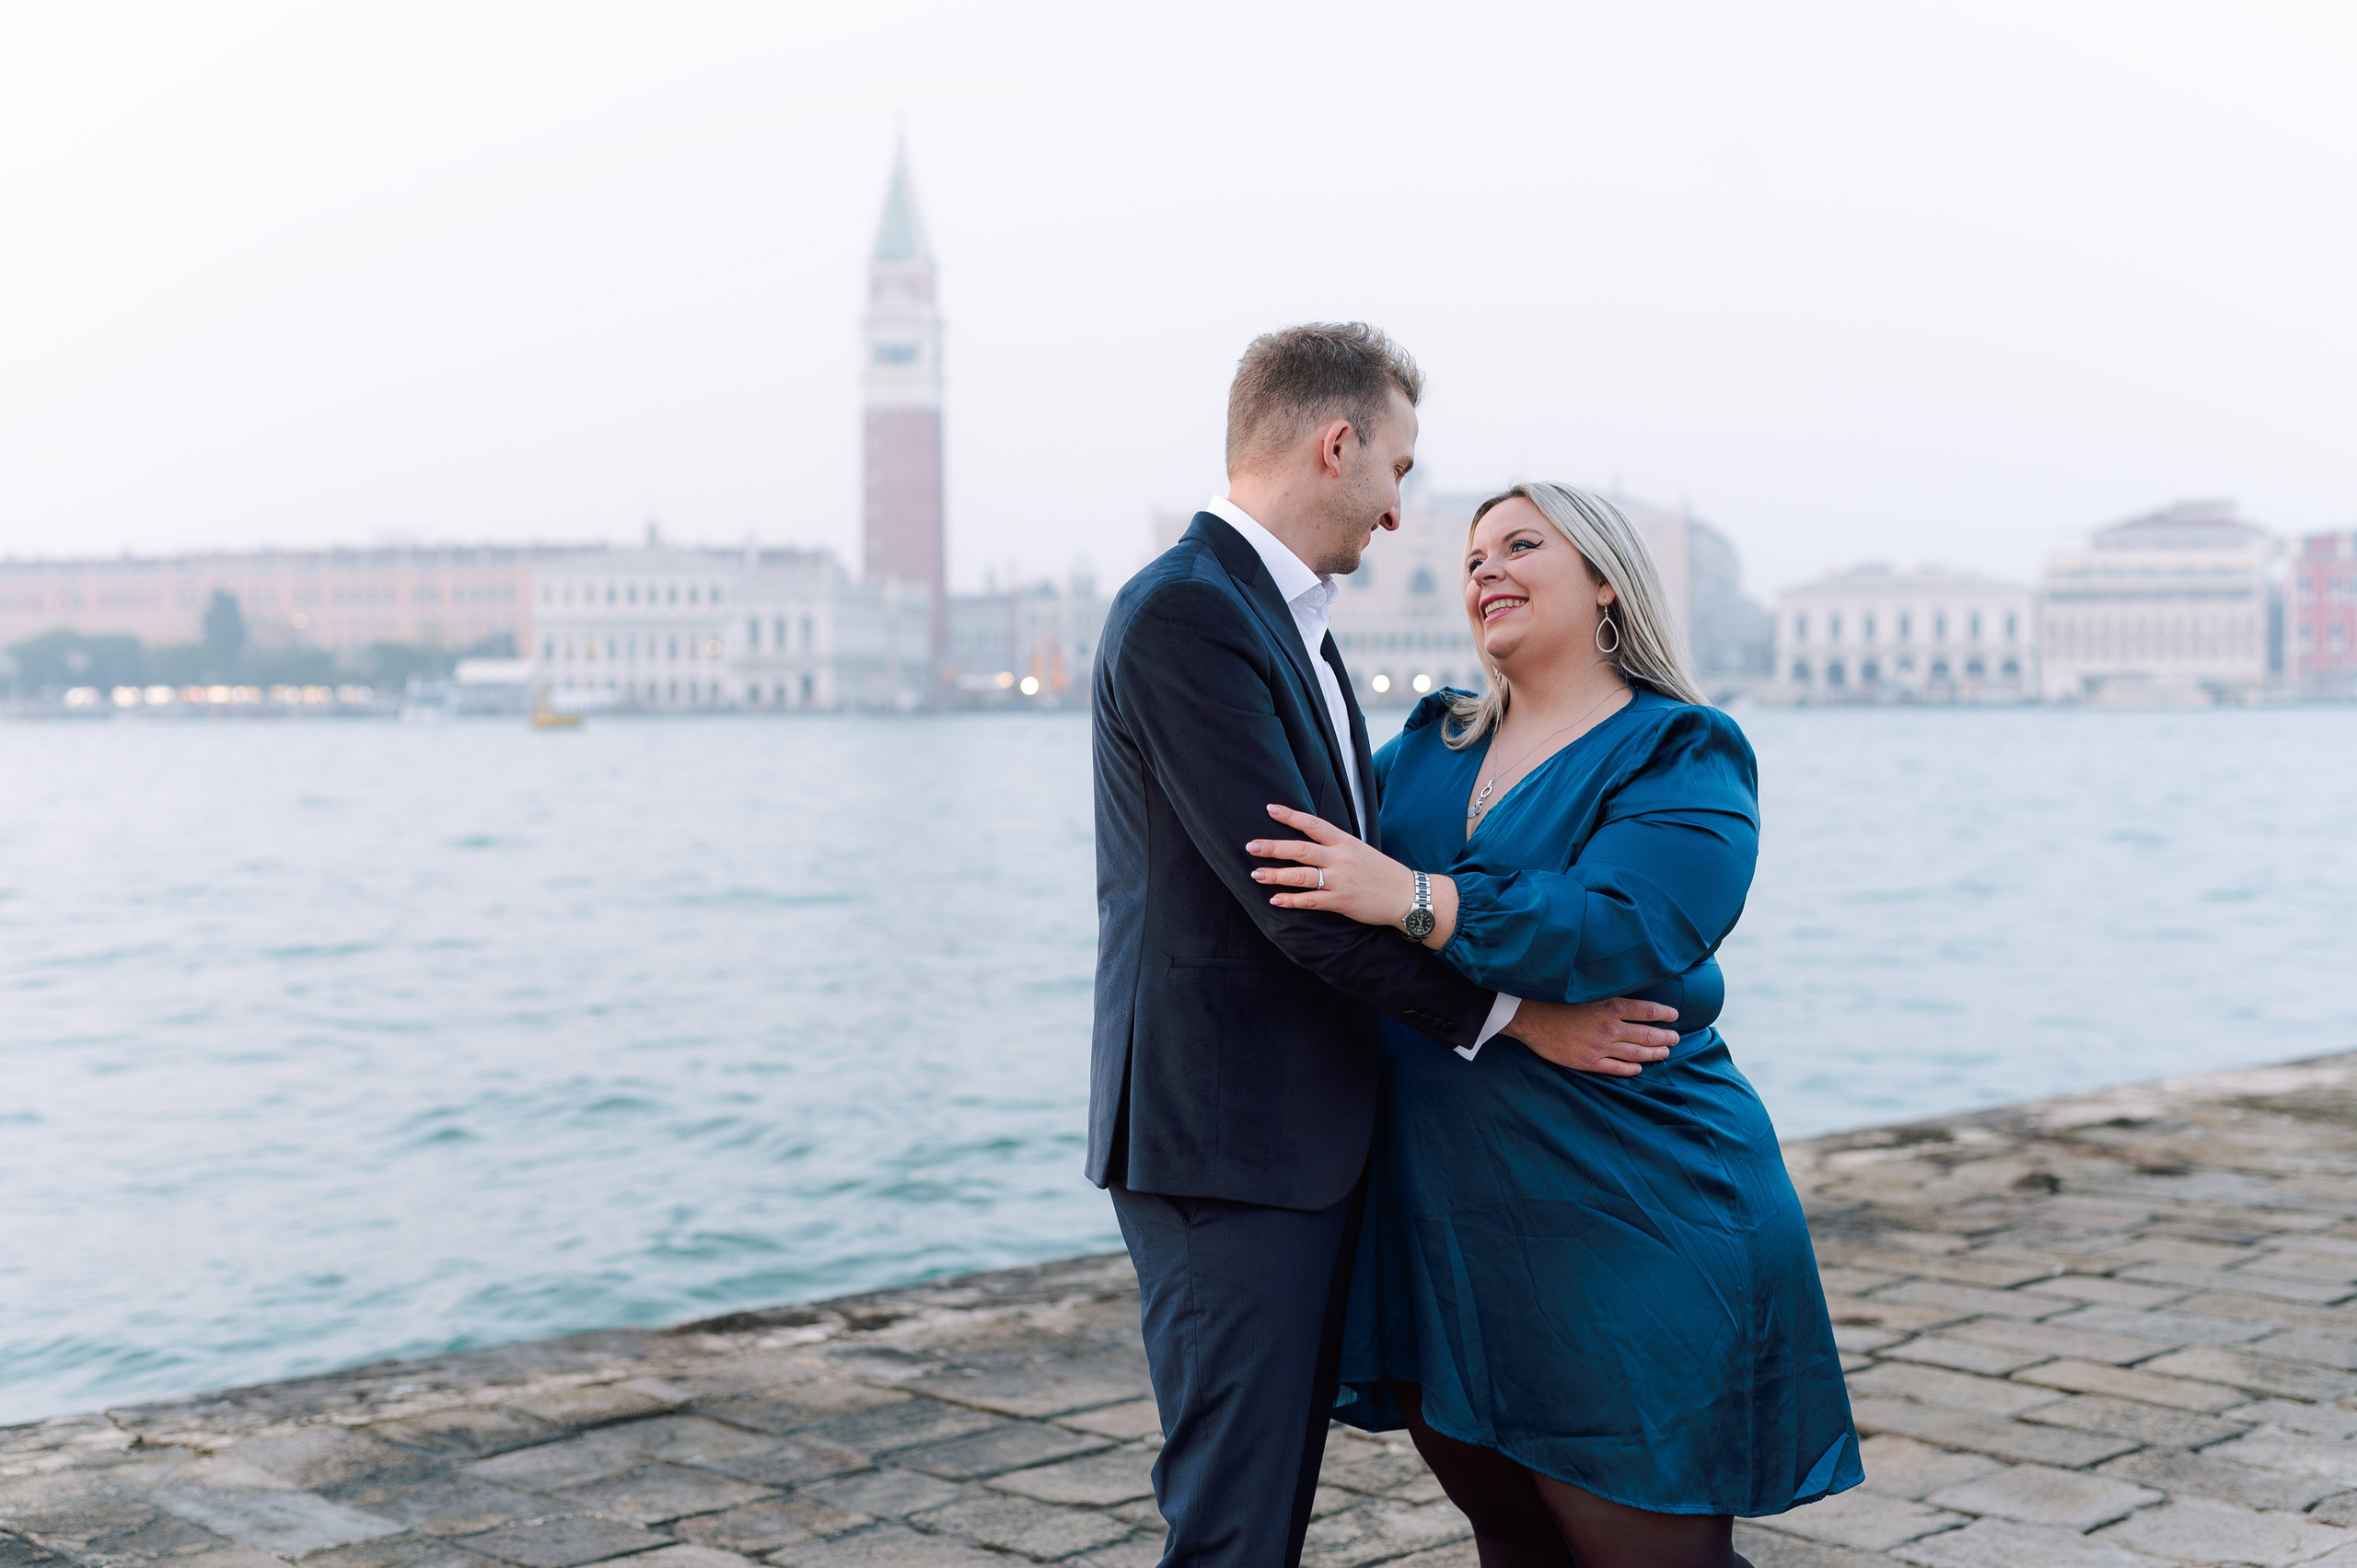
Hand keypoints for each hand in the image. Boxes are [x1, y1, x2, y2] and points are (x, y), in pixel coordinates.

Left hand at [1247, 804, 1416, 927]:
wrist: (1406, 895)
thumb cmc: (1383, 872)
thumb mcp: (1361, 850)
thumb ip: (1337, 845)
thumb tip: (1313, 839)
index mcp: (1345, 842)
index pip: (1313, 824)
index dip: (1290, 816)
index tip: (1270, 809)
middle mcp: (1340, 858)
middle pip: (1300, 849)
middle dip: (1273, 847)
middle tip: (1251, 845)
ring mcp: (1340, 880)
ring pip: (1301, 875)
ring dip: (1275, 875)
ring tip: (1256, 874)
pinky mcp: (1341, 901)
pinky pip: (1310, 900)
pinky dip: (1291, 900)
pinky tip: (1275, 899)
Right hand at [1502, 997, 1678, 1076]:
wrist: (1532, 1018)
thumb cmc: (1558, 1002)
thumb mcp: (1589, 993)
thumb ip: (1610, 999)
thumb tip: (1631, 1002)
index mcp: (1611, 1007)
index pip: (1648, 1011)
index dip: (1664, 1014)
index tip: (1674, 1016)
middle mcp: (1610, 1028)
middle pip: (1647, 1035)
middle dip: (1665, 1037)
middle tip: (1675, 1038)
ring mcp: (1600, 1047)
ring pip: (1636, 1054)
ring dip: (1654, 1054)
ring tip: (1665, 1053)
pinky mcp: (1588, 1062)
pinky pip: (1616, 1069)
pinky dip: (1630, 1069)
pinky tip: (1638, 1068)